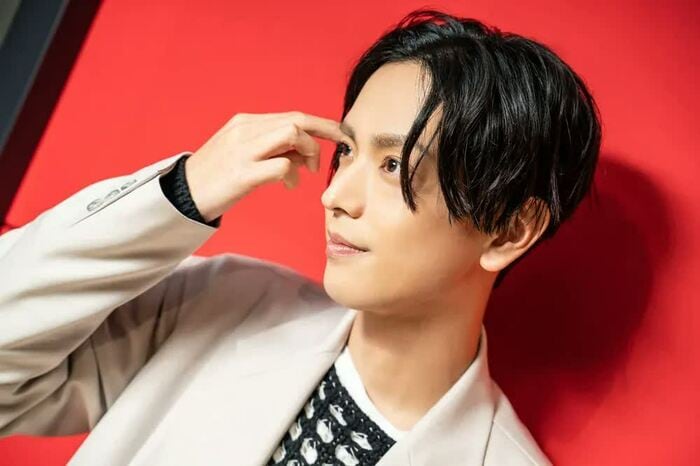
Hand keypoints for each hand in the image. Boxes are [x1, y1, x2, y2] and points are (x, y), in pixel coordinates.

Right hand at [184, 111, 345, 222]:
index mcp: (245, 123)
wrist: (182, 196)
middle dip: (322, 135)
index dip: (321, 124)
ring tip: (304, 172)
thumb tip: (304, 157)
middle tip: (326, 159)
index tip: (340, 135)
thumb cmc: (217, 178)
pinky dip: (292, 174)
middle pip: (296, 121)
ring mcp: (243, 151)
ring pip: (291, 134)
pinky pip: (281, 165)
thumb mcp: (244, 154)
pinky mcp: (242, 174)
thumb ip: (273, 149)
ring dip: (307, 153)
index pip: (292, 115)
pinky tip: (288, 185)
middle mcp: (244, 130)